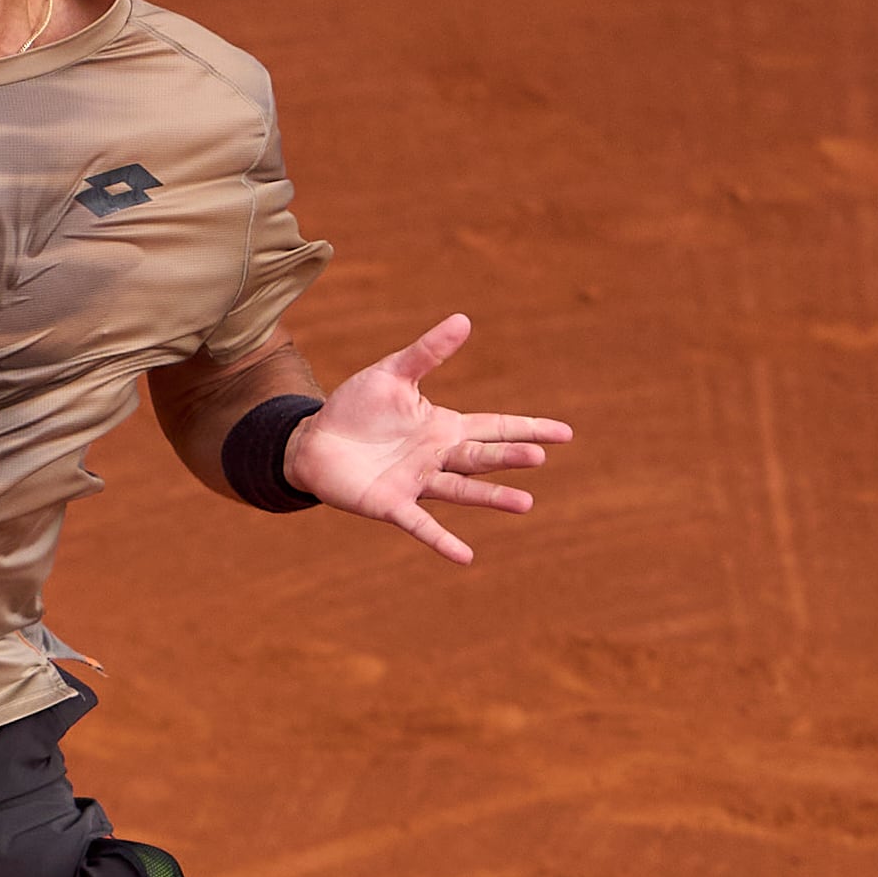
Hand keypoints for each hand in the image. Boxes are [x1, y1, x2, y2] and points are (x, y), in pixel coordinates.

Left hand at [287, 314, 572, 562]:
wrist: (313, 442)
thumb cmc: (355, 409)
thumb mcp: (392, 374)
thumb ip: (427, 353)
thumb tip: (463, 319)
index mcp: (444, 427)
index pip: (496, 426)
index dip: (528, 429)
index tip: (564, 434)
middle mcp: (437, 458)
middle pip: (482, 457)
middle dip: (509, 457)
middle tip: (539, 457)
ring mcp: (417, 482)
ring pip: (461, 490)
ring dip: (491, 497)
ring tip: (525, 503)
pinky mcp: (392, 504)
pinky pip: (421, 524)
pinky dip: (442, 540)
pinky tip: (465, 557)